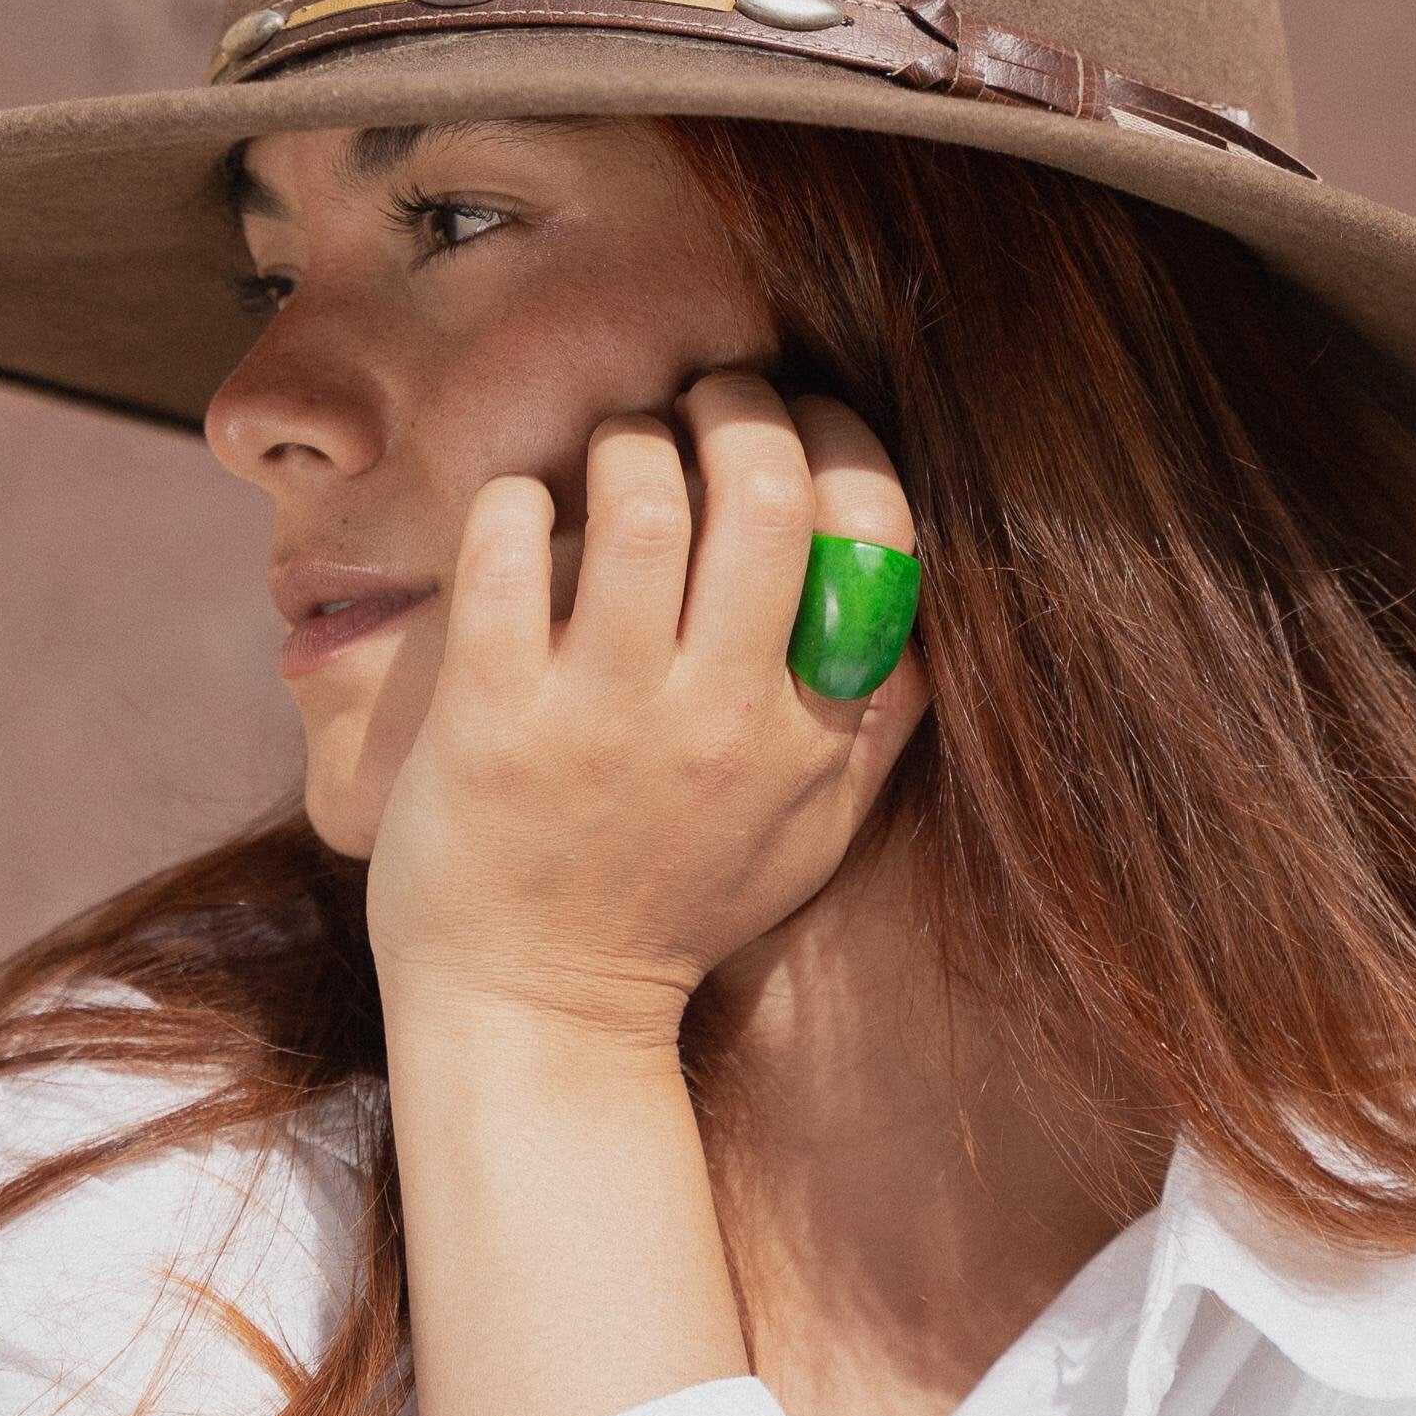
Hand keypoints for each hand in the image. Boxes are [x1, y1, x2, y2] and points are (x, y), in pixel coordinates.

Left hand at [365, 368, 930, 1050]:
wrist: (535, 1012)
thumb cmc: (677, 906)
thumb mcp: (815, 831)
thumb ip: (881, 721)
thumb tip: (925, 596)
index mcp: (812, 732)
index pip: (876, 536)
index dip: (845, 440)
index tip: (806, 421)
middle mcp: (719, 715)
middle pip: (765, 490)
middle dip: (739, 404)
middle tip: (708, 403)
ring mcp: (601, 715)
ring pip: (638, 499)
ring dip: (630, 438)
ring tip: (621, 449)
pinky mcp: (490, 717)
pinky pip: (508, 553)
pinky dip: (518, 499)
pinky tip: (525, 510)